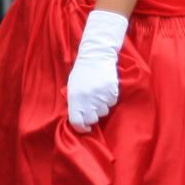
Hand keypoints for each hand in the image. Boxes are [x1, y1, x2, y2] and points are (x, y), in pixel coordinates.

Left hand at [66, 10, 126, 132]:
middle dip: (92, 117)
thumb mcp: (72, 87)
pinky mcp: (112, 91)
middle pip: (92, 119)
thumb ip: (74, 103)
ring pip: (103, 112)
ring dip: (101, 107)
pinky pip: (111, 103)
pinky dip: (108, 99)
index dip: (81, 128)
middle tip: (91, 108)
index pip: (77, 122)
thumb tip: (78, 120)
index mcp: (75, 97)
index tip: (85, 128)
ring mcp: (101, 95)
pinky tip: (104, 89)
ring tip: (97, 94)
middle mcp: (88, 98)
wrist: (97, 56)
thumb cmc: (82, 72)